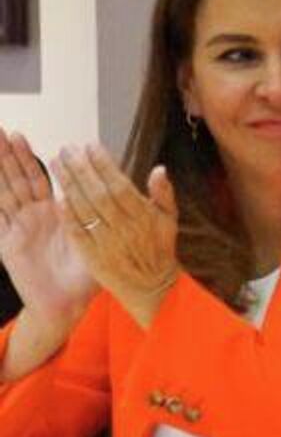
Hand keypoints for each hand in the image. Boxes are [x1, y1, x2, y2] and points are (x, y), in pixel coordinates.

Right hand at [0, 128, 97, 328]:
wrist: (67, 305)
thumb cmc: (84, 276)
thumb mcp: (101, 241)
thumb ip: (107, 218)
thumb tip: (113, 195)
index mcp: (54, 214)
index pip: (40, 179)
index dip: (31, 158)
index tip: (25, 135)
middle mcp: (33, 217)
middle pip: (19, 179)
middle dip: (10, 156)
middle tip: (3, 131)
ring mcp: (17, 229)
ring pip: (5, 192)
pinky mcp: (7, 244)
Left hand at [53, 144, 179, 328]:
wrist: (151, 286)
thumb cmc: (159, 249)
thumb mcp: (169, 220)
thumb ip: (164, 194)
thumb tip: (159, 169)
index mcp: (144, 217)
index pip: (120, 186)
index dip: (104, 165)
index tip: (90, 146)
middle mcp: (125, 229)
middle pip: (98, 194)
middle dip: (81, 169)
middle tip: (67, 149)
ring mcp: (108, 243)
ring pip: (85, 209)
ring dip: (69, 185)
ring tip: (57, 163)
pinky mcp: (93, 256)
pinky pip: (78, 232)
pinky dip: (69, 215)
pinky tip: (59, 196)